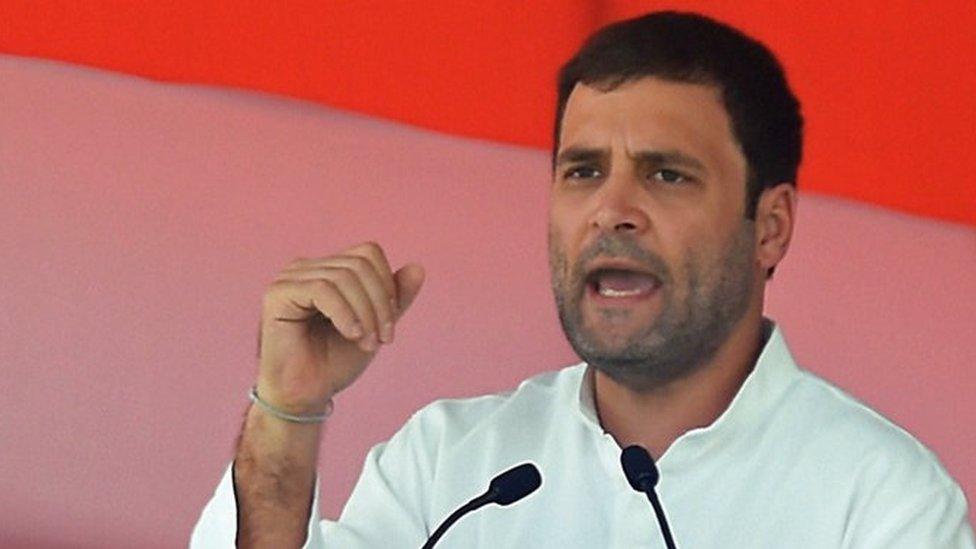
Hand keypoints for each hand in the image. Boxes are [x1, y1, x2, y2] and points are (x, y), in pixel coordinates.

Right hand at [255, 242, 424, 412]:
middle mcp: (307, 268)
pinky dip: (344, 313)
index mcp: (328, 269)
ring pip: (344, 277)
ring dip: (365, 313)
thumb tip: (418, 268)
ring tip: (366, 343)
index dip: (387, 285)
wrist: (305, 395)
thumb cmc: (333, 362)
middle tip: (382, 339)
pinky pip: (321, 289)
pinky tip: (351, 334)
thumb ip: (395, 298)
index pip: (368, 253)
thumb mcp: (375, 325)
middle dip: (380, 303)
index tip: (390, 325)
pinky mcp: (278, 294)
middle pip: (360, 264)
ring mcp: (290, 278)